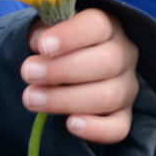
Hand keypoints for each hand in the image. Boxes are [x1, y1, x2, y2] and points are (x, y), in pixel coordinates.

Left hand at [21, 6, 138, 143]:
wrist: (64, 68)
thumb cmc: (56, 46)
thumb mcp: (49, 31)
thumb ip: (43, 33)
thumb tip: (39, 45)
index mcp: (109, 26)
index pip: (98, 26)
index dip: (70, 36)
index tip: (42, 46)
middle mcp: (125, 54)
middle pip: (107, 62)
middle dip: (63, 70)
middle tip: (28, 73)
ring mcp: (127, 87)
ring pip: (110, 96)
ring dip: (67, 99)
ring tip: (32, 98)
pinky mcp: (123, 115)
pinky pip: (119, 127)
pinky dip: (96, 129)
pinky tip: (70, 124)